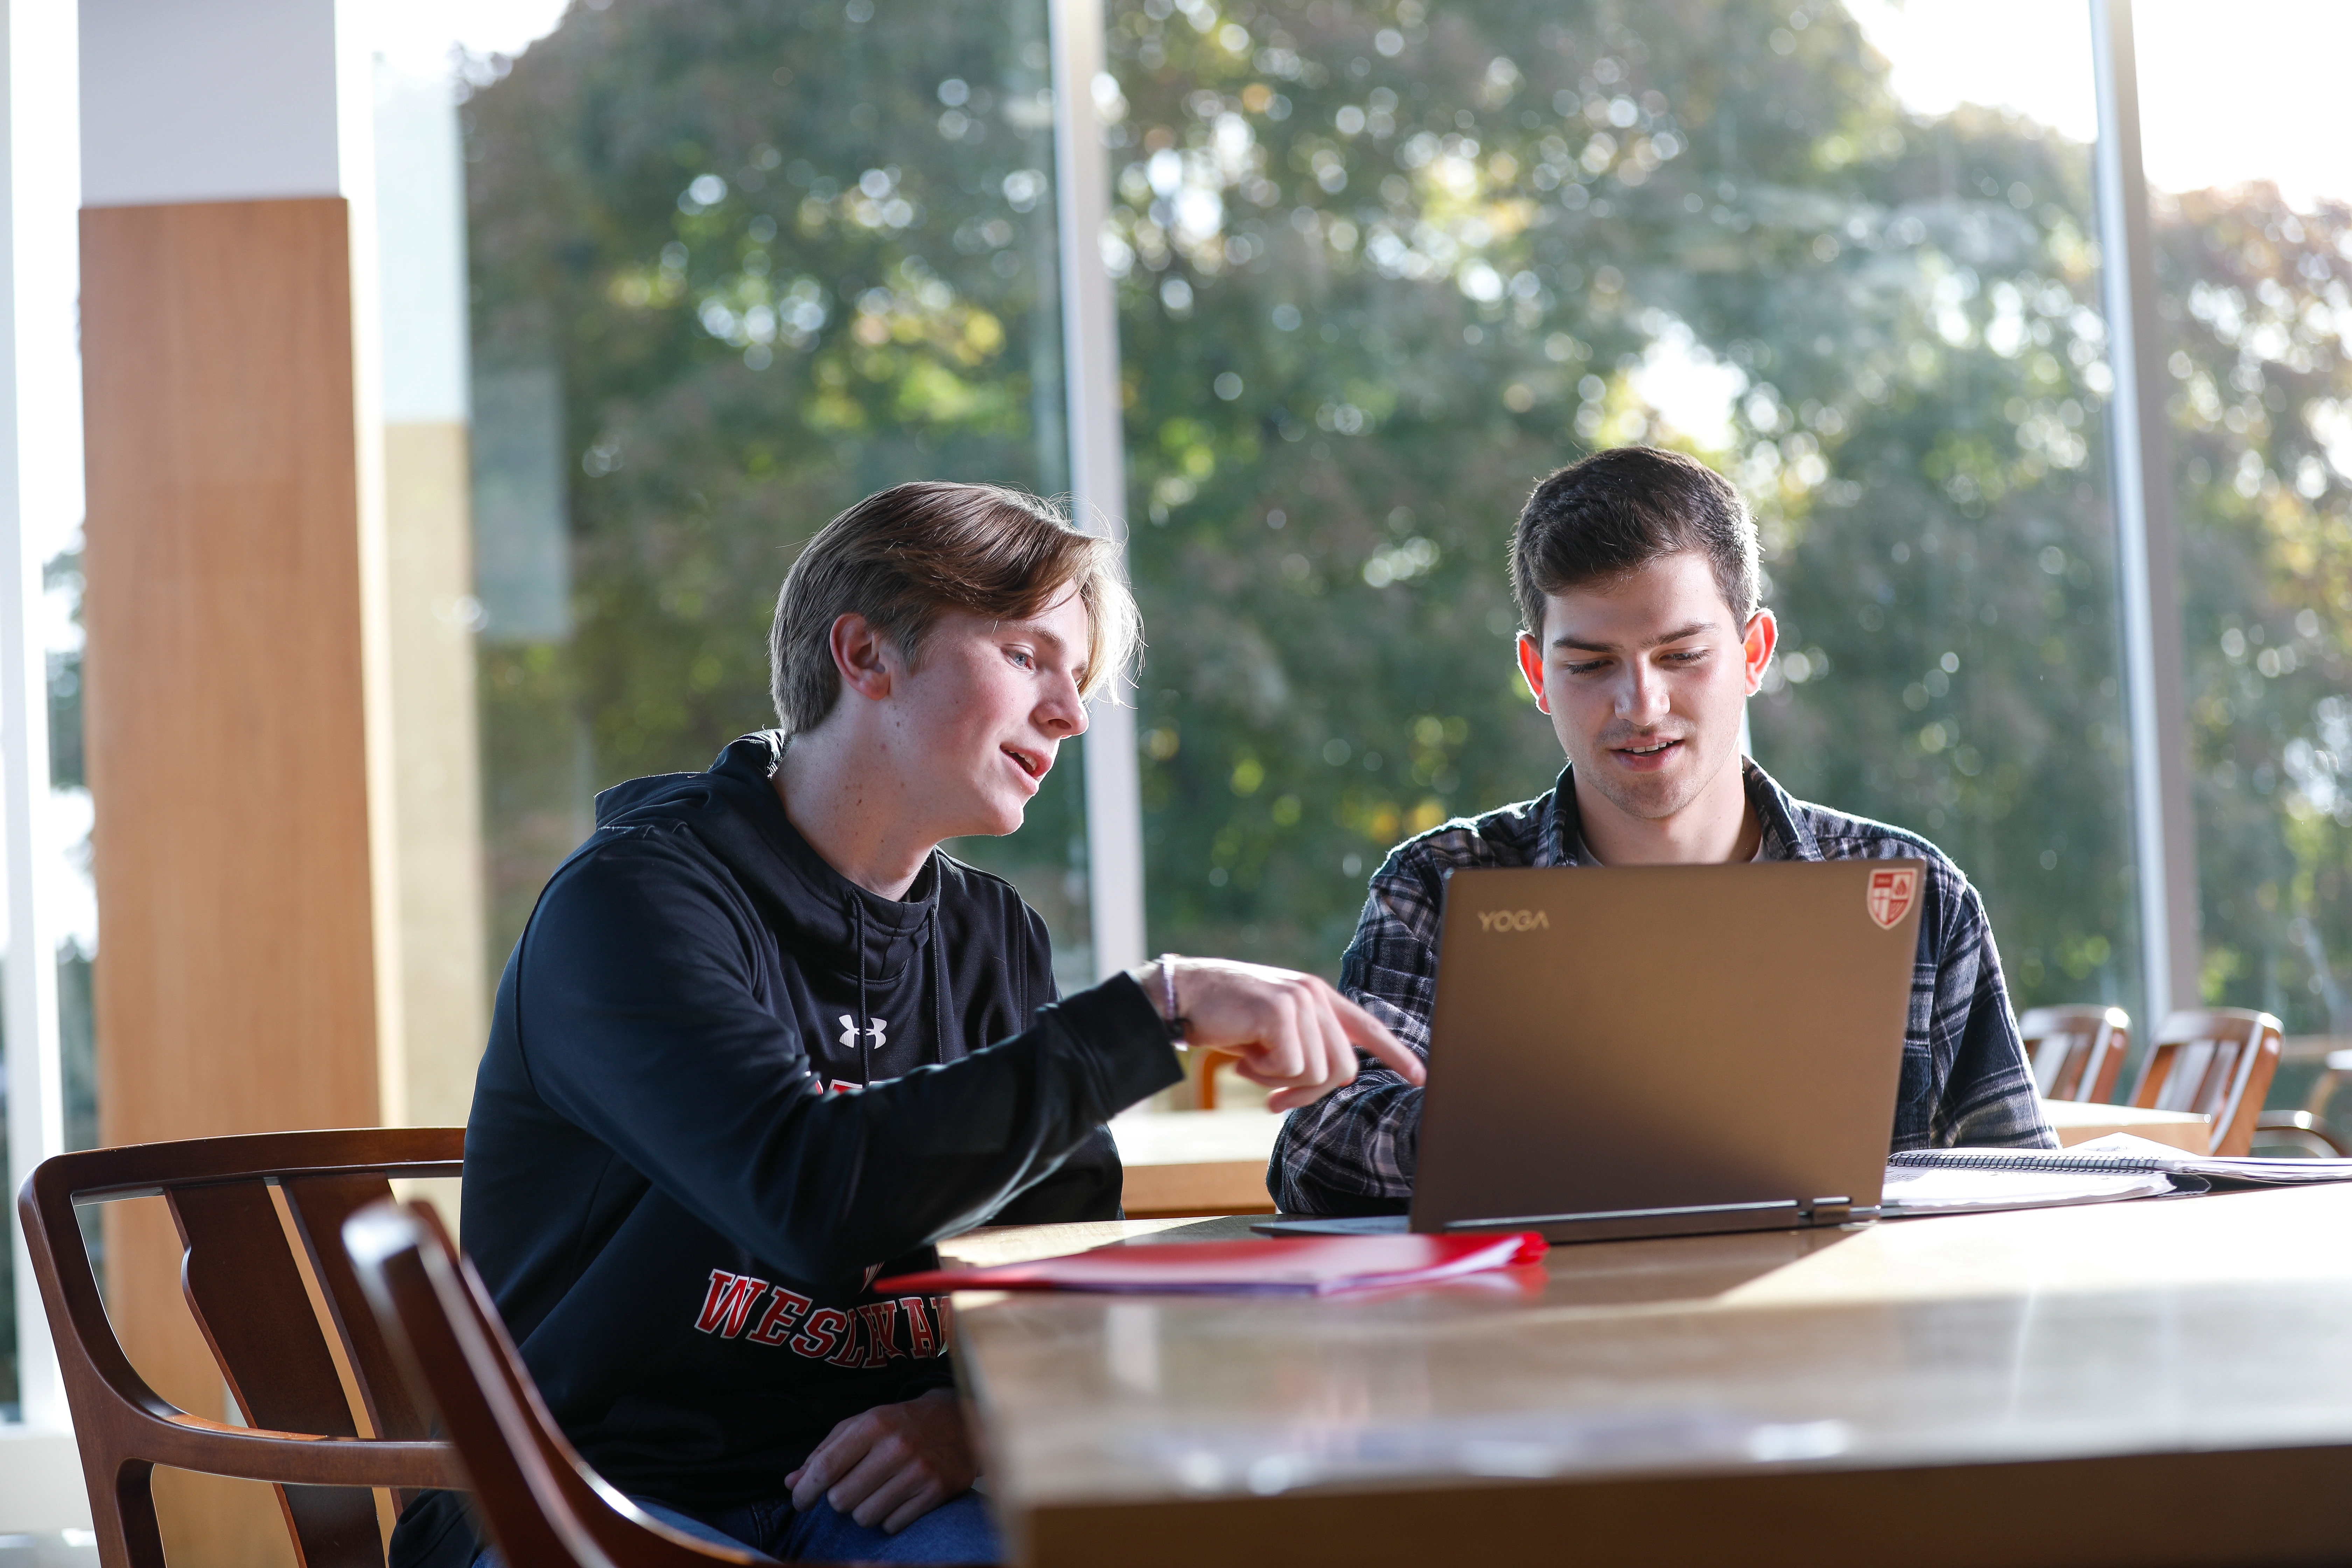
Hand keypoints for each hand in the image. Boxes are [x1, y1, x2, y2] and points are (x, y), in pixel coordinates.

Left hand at [784, 1387, 975, 1532]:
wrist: (958, 1420)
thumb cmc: (899, 1424)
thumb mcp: (861, 1425)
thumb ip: (824, 1452)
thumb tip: (791, 1483)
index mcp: (873, 1425)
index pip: (825, 1468)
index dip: (805, 1491)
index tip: (800, 1501)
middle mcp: (896, 1447)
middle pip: (842, 1499)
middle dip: (840, 1500)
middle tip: (852, 1488)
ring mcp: (919, 1471)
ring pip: (865, 1517)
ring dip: (864, 1510)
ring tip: (878, 1491)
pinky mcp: (936, 1492)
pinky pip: (892, 1525)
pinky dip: (889, 1518)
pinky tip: (899, 1497)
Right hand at [1128, 958, 1424, 1112]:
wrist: (1182, 997)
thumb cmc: (1223, 1018)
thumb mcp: (1270, 1033)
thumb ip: (1302, 1048)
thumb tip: (1321, 1081)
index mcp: (1317, 997)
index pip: (1368, 1027)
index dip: (1397, 1054)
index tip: (1422, 1076)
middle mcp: (1314, 994)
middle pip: (1342, 1069)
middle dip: (1308, 1095)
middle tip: (1272, 1099)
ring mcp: (1300, 1000)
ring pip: (1316, 1074)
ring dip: (1278, 1081)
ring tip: (1250, 1062)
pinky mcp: (1280, 1011)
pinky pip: (1290, 1069)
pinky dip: (1263, 1074)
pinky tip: (1241, 1055)